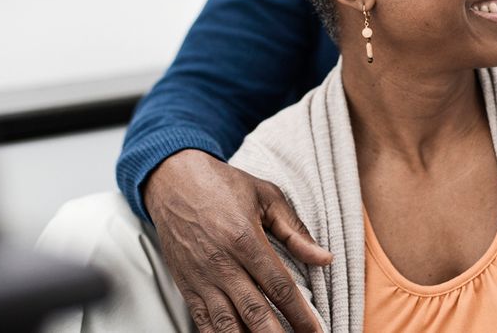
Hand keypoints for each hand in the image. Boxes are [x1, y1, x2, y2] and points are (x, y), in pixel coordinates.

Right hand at [144, 149, 332, 332]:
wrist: (171, 180)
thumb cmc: (220, 184)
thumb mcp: (265, 196)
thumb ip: (295, 231)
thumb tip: (324, 258)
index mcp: (245, 239)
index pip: (279, 287)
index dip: (301, 315)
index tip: (317, 331)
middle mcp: (221, 263)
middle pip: (255, 312)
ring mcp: (201, 277)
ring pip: (228, 324)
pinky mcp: (186, 286)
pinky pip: (203, 322)